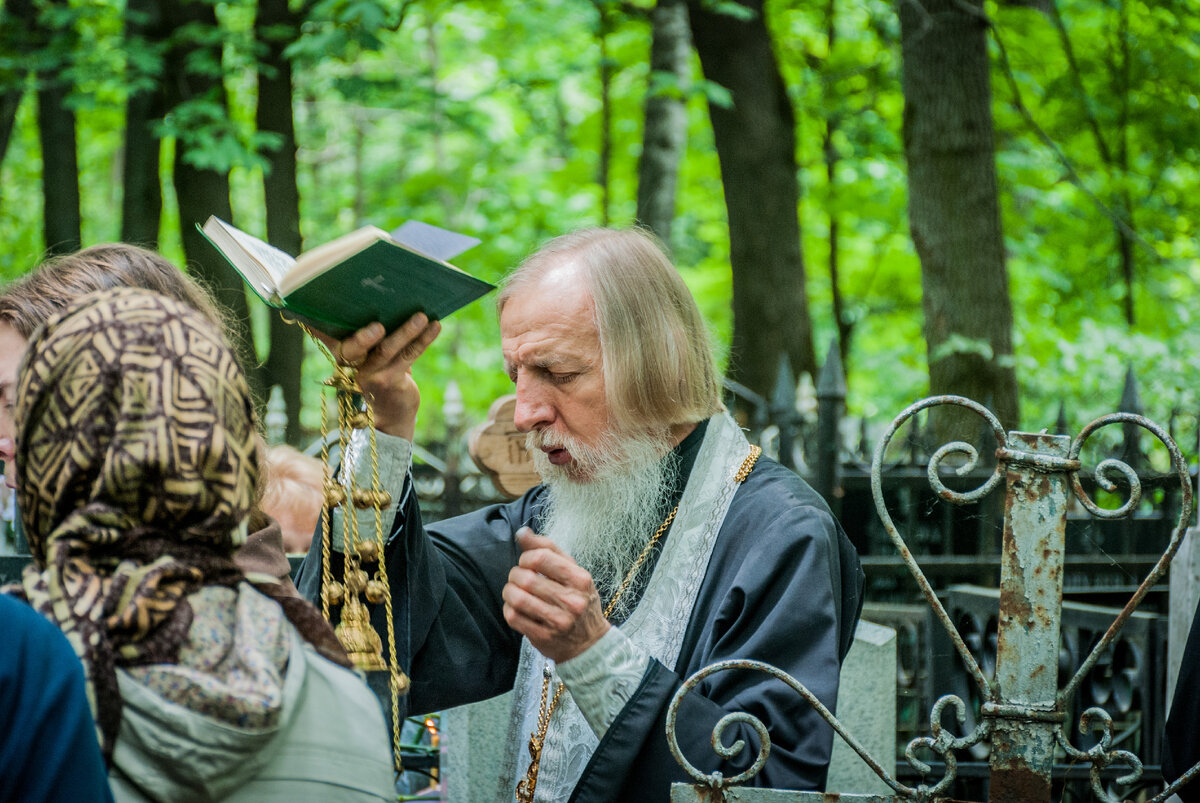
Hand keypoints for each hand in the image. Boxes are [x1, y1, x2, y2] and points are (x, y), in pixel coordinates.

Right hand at [312, 314, 440, 438]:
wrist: (390, 411)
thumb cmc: (379, 369)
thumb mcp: (366, 351)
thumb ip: (365, 329)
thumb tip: (387, 294)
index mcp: (338, 351)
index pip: (323, 334)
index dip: (316, 324)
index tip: (313, 314)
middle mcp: (348, 364)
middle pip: (352, 349)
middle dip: (363, 337)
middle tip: (378, 326)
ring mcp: (369, 375)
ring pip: (387, 349)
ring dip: (406, 331)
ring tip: (422, 316)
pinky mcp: (390, 381)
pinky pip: (408, 355)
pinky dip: (423, 339)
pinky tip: (436, 326)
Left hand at [502, 528, 610, 662]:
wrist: (589, 643)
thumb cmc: (579, 600)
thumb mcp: (572, 571)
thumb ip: (547, 549)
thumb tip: (522, 532)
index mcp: (580, 579)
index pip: (541, 558)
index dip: (526, 557)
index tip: (527, 563)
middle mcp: (572, 601)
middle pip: (526, 578)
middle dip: (515, 575)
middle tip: (518, 578)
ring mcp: (558, 621)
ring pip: (517, 598)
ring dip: (509, 591)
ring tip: (514, 591)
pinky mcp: (543, 637)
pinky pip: (513, 617)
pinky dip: (509, 608)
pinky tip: (516, 607)